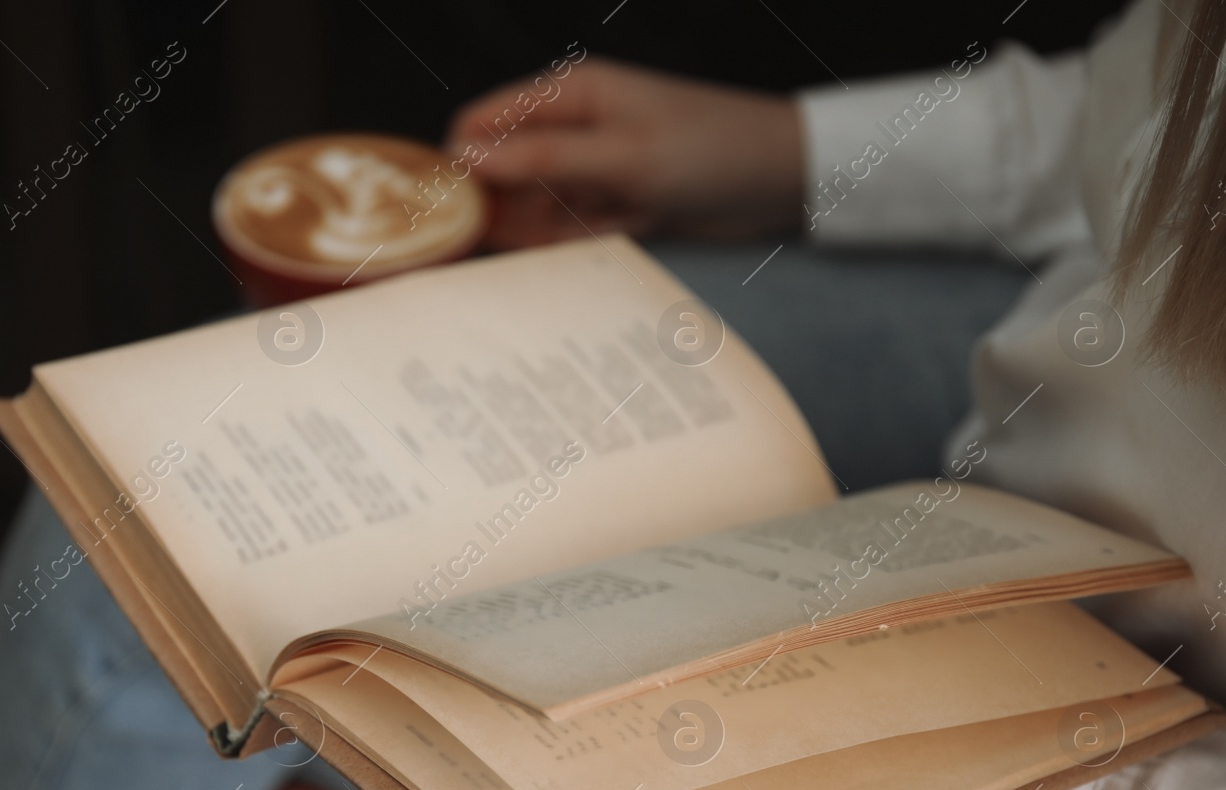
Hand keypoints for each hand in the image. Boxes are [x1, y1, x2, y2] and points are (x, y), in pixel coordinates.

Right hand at [445, 57, 803, 248]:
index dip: (457, 163)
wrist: (784, 180)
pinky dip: (569, 243)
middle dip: (490, 207)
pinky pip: (569, 228)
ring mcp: (593, 169)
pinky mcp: (614, 204)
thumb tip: (463, 157)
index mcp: (569, 95)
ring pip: (533, 205)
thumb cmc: (709, 151)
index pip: (482, 122)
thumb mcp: (619, 157)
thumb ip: (540, 160)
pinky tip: (580, 250)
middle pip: (502, 169)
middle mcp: (574, 129)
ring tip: (538, 258)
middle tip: (475, 252)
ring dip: (530, 233)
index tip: (441, 212)